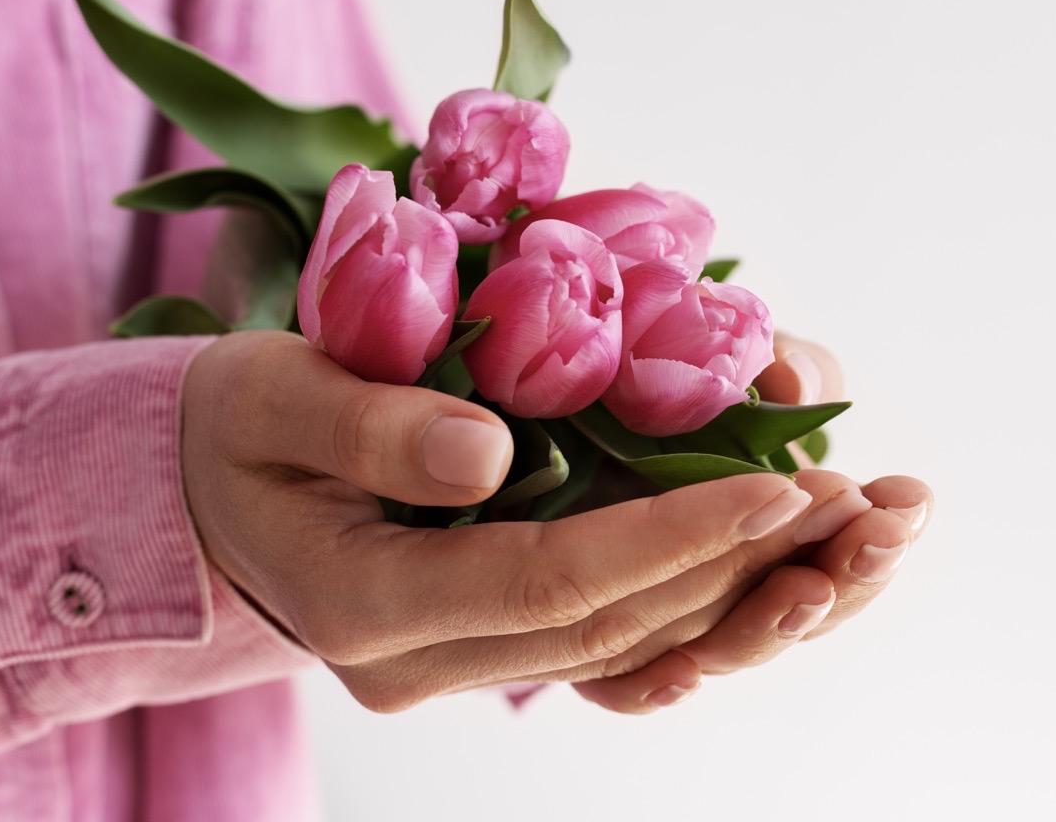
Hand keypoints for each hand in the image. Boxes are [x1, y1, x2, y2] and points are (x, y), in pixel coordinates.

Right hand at [180, 331, 868, 711]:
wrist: (196, 492)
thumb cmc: (229, 427)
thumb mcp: (271, 396)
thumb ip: (368, 424)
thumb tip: (489, 451)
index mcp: (370, 603)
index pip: (551, 582)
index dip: (673, 536)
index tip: (782, 483)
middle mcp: (427, 657)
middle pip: (616, 626)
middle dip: (746, 565)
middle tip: (860, 507)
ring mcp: (464, 660)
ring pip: (632, 646)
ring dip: (751, 594)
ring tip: (858, 540)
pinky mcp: (493, 634)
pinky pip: (616, 638)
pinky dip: (706, 601)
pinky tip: (786, 571)